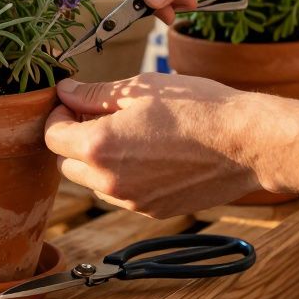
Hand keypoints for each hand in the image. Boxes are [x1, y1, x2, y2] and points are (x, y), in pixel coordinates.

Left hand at [44, 74, 266, 216]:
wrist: (246, 144)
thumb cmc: (197, 108)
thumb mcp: (140, 88)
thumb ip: (94, 93)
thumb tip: (65, 91)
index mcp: (98, 147)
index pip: (52, 137)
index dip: (58, 116)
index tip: (72, 104)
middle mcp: (109, 182)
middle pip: (66, 164)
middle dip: (74, 140)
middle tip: (97, 115)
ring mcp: (132, 201)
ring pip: (94, 182)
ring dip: (98, 160)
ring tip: (128, 133)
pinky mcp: (153, 210)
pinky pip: (122, 194)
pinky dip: (123, 175)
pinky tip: (150, 152)